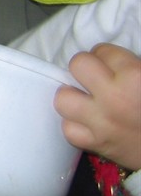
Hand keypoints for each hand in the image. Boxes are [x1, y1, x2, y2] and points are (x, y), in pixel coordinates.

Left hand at [55, 44, 140, 169]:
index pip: (102, 50)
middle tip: (98, 79)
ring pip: (63, 98)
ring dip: (74, 97)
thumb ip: (133, 66)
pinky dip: (76, 125)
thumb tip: (110, 59)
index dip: (108, 56)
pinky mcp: (97, 145)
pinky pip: (69, 129)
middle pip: (77, 65)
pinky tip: (89, 122)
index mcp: (135, 76)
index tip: (115, 66)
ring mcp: (102, 122)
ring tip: (88, 100)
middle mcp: (114, 97)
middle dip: (86, 69)